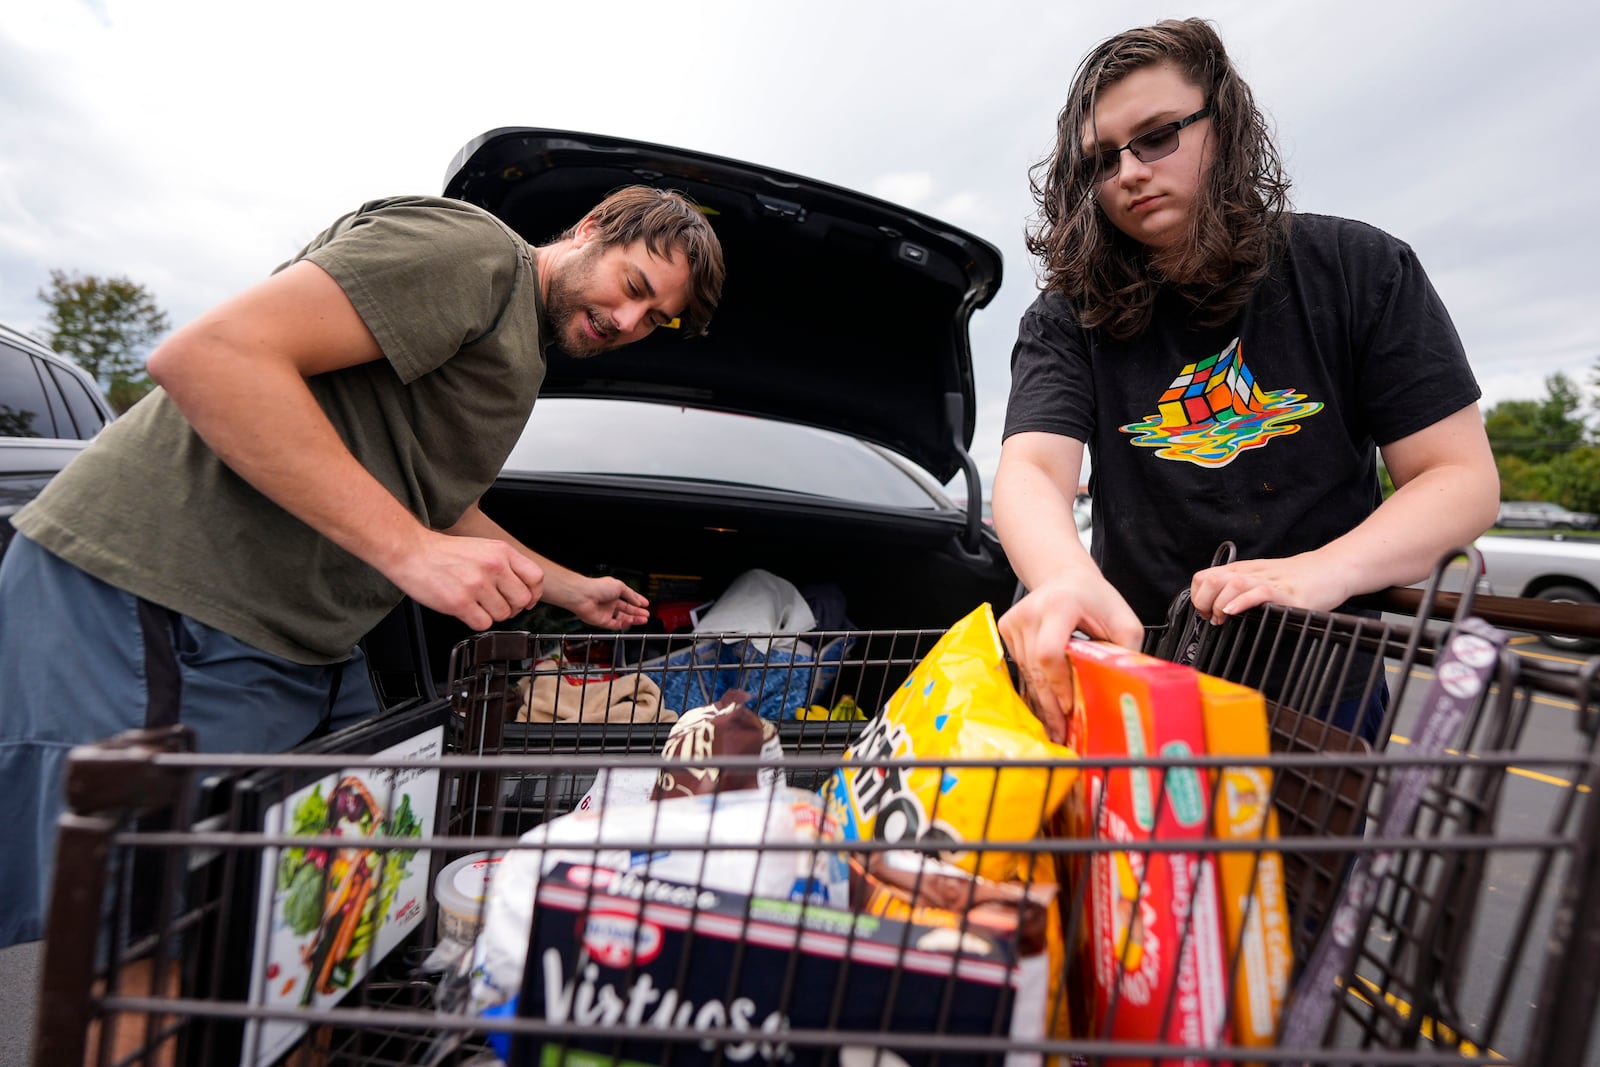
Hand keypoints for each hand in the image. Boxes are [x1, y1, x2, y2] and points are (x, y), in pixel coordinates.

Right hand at [387, 531, 545, 630]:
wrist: (411, 551)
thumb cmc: (445, 552)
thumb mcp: (483, 548)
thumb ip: (505, 565)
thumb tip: (523, 588)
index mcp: (502, 552)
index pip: (536, 578)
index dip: (533, 594)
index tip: (527, 600)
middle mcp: (493, 566)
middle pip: (522, 600)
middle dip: (512, 608)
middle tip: (497, 605)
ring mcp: (477, 585)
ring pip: (503, 614)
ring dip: (491, 615)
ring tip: (477, 605)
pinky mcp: (460, 602)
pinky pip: (483, 624)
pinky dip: (476, 622)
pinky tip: (466, 610)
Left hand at [567, 576, 650, 629]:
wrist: (583, 596)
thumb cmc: (597, 587)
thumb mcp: (620, 587)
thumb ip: (631, 595)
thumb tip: (638, 602)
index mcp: (613, 592)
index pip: (628, 597)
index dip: (637, 601)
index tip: (645, 604)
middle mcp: (609, 602)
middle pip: (627, 609)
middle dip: (637, 612)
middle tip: (646, 614)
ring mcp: (606, 612)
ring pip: (622, 618)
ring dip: (633, 619)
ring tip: (643, 619)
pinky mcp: (602, 622)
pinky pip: (616, 624)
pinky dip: (624, 623)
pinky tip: (631, 621)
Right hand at [996, 573, 1143, 743]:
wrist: (1065, 577)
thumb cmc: (1095, 598)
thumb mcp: (1122, 619)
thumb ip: (1126, 650)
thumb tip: (1129, 685)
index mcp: (1059, 605)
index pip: (1049, 652)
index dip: (1058, 683)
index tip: (1070, 706)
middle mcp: (1031, 612)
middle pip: (1035, 668)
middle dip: (1050, 703)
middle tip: (1062, 731)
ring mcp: (1015, 621)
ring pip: (1026, 672)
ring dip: (1041, 700)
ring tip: (1055, 725)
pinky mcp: (1006, 629)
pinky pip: (1020, 667)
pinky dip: (1034, 688)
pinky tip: (1045, 706)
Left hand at [1188, 554, 1350, 623]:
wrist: (1330, 569)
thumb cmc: (1297, 578)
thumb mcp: (1261, 579)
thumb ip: (1240, 589)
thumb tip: (1216, 609)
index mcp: (1242, 571)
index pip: (1204, 577)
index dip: (1197, 596)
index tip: (1203, 612)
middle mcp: (1251, 574)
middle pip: (1211, 580)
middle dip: (1203, 601)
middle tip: (1211, 617)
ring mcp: (1269, 582)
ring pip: (1231, 584)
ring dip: (1219, 604)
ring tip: (1222, 616)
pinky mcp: (1287, 593)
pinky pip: (1258, 593)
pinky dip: (1241, 602)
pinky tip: (1233, 611)